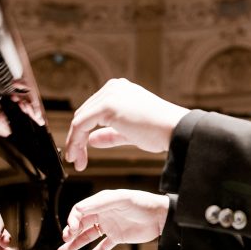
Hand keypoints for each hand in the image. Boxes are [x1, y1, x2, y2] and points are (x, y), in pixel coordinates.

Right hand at [57, 189, 169, 249]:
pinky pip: (101, 247)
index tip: (70, 230)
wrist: (160, 217)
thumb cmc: (143, 203)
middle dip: (70, 232)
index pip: (80, 210)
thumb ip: (100, 203)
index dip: (73, 219)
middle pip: (81, 223)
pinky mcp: (117, 237)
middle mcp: (104, 213)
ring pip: (88, 236)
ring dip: (75, 244)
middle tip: (65, 240)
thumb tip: (79, 209)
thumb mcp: (121, 199)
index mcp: (102, 201)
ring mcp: (110, 226)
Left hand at [64, 78, 189, 170]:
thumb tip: (91, 140)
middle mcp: (114, 87)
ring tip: (77, 162)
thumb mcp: (130, 132)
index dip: (83, 133)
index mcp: (121, 89)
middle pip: (84, 114)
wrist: (175, 129)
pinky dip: (76, 141)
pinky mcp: (107, 105)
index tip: (81, 153)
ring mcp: (110, 94)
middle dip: (77, 139)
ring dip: (75, 143)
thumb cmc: (160, 131)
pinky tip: (78, 156)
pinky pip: (81, 124)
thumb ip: (110, 134)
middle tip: (76, 161)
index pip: (93, 111)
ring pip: (80, 120)